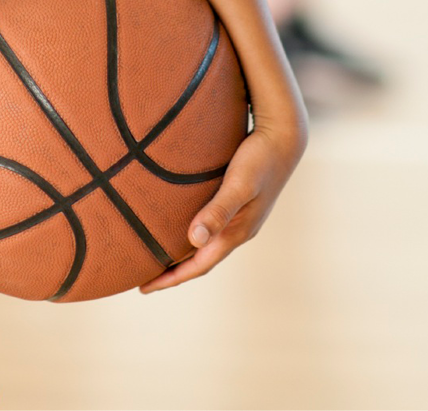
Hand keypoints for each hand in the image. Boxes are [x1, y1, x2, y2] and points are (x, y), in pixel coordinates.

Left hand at [139, 117, 305, 292]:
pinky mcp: (237, 202)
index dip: (172, 278)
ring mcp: (239, 217)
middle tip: (143, 278)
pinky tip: (177, 223)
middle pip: (200, 260)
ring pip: (204, 244)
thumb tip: (194, 240)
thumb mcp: (239, 184)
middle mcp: (237, 229)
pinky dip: (190, 232)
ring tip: (156, 255)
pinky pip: (209, 225)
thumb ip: (219, 211)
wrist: (284, 138)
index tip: (145, 288)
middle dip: (173, 272)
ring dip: (181, 253)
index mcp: (237, 232)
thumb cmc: (260, 159)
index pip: (199, 265)